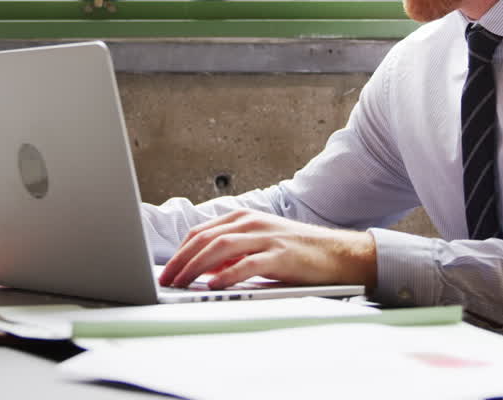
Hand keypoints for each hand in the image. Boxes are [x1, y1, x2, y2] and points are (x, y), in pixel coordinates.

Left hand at [157, 209, 376, 290]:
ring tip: (182, 283)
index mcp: (244, 218)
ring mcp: (266, 237)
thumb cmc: (297, 251)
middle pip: (205, 239)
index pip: (201, 232)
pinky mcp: (280, 256)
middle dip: (181, 261)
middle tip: (166, 280)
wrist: (337, 253)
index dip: (180, 252)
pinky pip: (247, 264)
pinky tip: (213, 285)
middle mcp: (252, 223)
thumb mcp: (259, 244)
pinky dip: (227, 275)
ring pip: (220, 248)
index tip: (166, 269)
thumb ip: (233, 251)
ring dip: (195, 267)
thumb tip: (203, 267)